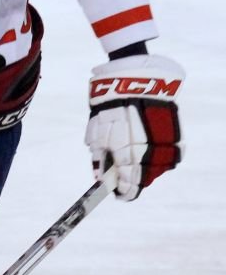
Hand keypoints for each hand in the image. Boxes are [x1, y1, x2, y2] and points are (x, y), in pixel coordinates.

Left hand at [85, 54, 183, 200]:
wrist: (133, 80)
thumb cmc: (109, 108)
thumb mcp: (97, 135)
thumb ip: (100, 160)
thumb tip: (99, 178)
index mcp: (128, 156)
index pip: (131, 186)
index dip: (125, 192)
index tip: (120, 194)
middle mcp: (150, 153)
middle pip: (146, 179)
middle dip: (135, 181)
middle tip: (126, 180)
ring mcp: (166, 143)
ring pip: (161, 168)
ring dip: (150, 170)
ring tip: (138, 164)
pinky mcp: (176, 132)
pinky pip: (172, 154)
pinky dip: (163, 157)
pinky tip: (153, 153)